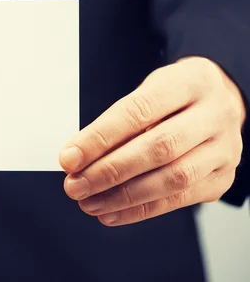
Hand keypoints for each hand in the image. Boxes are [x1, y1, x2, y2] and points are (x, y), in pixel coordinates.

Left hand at [59, 57, 245, 225]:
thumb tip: (78, 155)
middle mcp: (215, 114)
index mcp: (190, 82)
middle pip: (158, 148)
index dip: (100, 138)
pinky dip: (140, 210)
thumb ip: (116, 121)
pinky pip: (179, 200)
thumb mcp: (147, 91)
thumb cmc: (174, 96)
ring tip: (89, 202)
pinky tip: (111, 212)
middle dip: (109, 171)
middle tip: (75, 185)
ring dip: (123, 196)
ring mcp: (225, 148)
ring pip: (173, 178)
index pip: (138, 111)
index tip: (69, 158)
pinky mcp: (222, 178)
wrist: (219, 100)